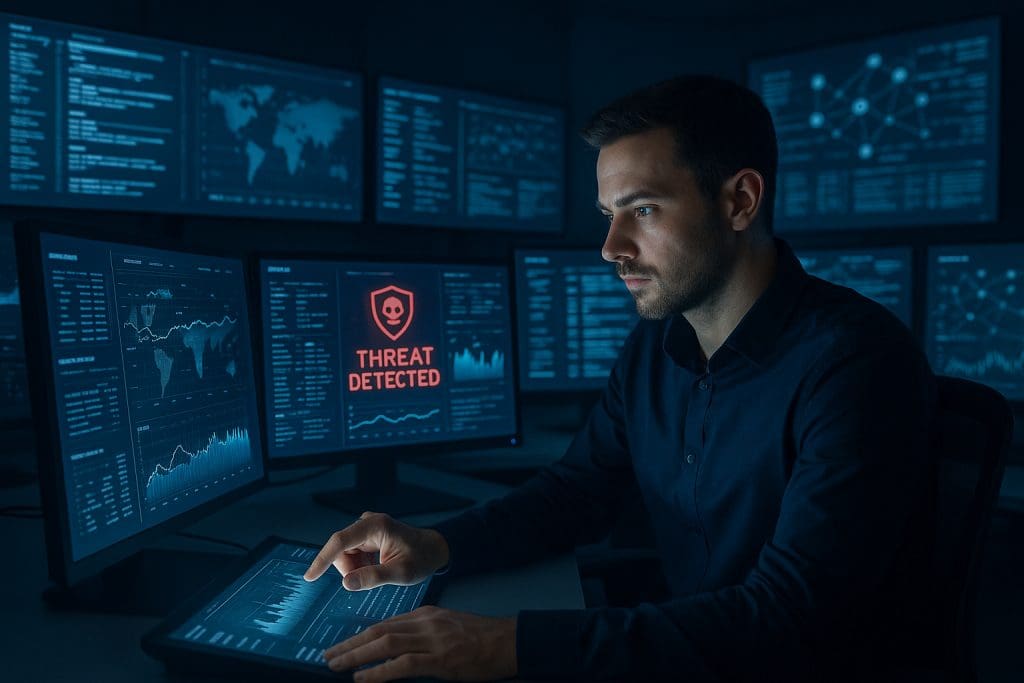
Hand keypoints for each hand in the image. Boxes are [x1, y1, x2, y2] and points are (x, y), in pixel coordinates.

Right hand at [304, 511, 449, 589]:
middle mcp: (367, 522)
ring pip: (345, 553)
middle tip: (372, 578)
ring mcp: (366, 527)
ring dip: (355, 568)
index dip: (322, 559)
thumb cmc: (421, 559)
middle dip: (350, 569)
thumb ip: (373, 577)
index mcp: (375, 526)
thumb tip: (345, 583)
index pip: (340, 541)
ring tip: (379, 571)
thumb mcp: (401, 573)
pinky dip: (360, 565)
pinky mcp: (366, 534)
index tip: (309, 577)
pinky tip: (377, 566)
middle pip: (341, 549)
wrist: (433, 549)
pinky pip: (352, 553)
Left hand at [324, 605, 516, 681]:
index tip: (343, 645)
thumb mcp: (449, 628)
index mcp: (426, 614)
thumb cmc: (481, 639)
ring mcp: (432, 640)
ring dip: (356, 655)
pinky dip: (379, 671)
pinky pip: (402, 664)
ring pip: (385, 643)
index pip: (386, 623)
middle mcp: (425, 622)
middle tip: (328, 656)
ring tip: (336, 665)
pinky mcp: (440, 659)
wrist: (508, 642)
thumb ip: (424, 634)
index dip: (361, 635)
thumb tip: (399, 647)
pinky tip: (362, 678)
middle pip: (378, 631)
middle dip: (350, 644)